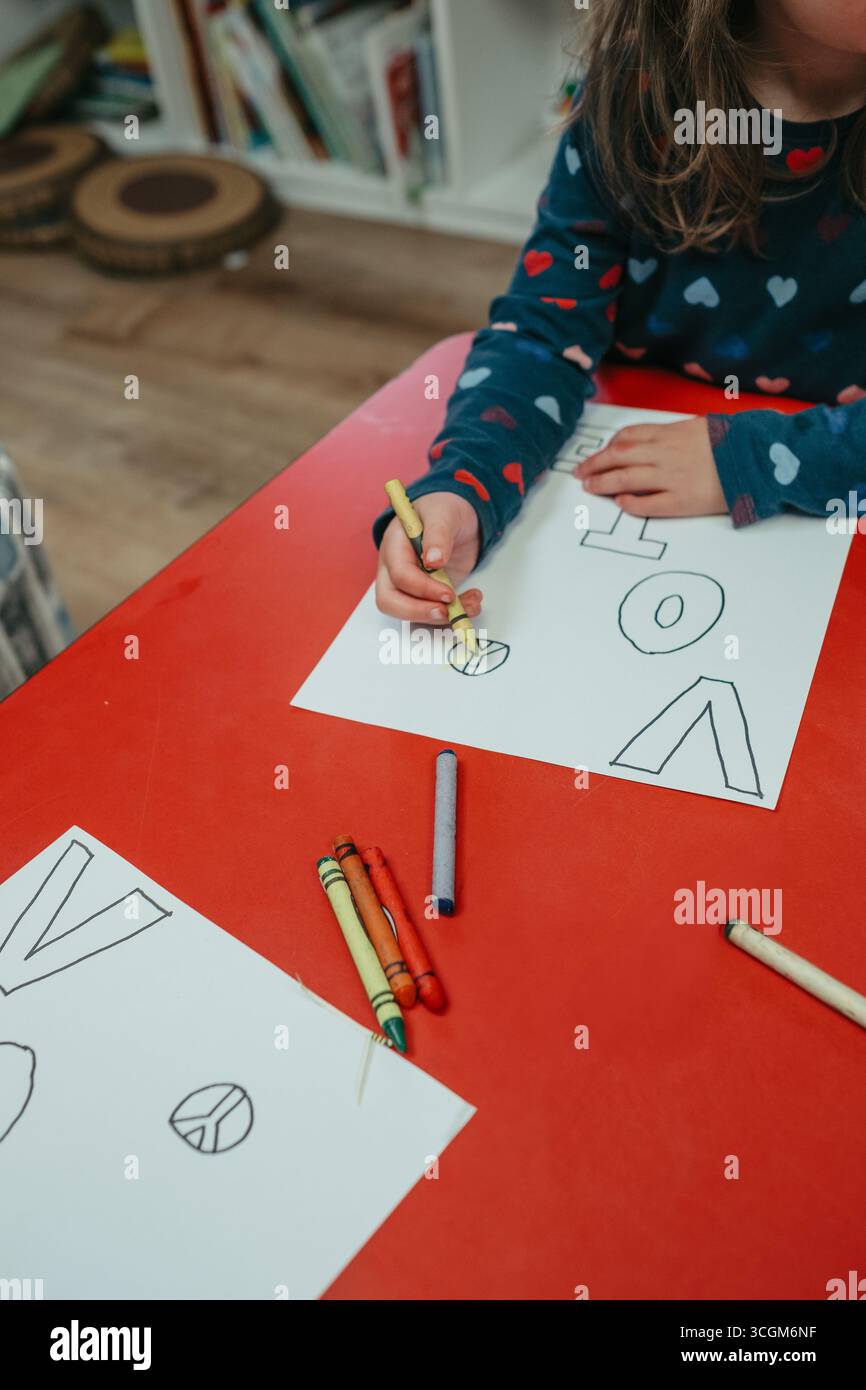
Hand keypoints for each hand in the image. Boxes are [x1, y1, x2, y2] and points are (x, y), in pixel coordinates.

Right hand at [376, 491, 481, 622]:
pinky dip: (453, 614)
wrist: (457, 516)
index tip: (448, 593)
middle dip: (419, 612)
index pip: (399, 575)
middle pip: (390, 601)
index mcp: (394, 546)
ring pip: (410, 613)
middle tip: (446, 612)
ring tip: (471, 605)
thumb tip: (433, 560)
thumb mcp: (443, 514)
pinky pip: (432, 613)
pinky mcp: (427, 594)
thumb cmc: (443, 509)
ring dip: (441, 617)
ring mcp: (410, 584)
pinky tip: (472, 602)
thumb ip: (438, 534)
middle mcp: (395, 568)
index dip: (422, 588)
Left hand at [575, 418, 727, 516]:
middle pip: (620, 457)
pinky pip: (648, 504)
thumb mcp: (703, 426)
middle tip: (581, 473)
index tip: (599, 454)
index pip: (629, 436)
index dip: (608, 447)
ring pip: (626, 479)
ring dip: (604, 483)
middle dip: (596, 465)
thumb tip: (655, 441)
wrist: (760, 459)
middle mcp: (666, 453)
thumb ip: (676, 434)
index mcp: (672, 433)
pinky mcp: (682, 501)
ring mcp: (672, 477)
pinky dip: (630, 503)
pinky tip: (620, 503)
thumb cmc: (736, 442)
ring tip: (590, 488)